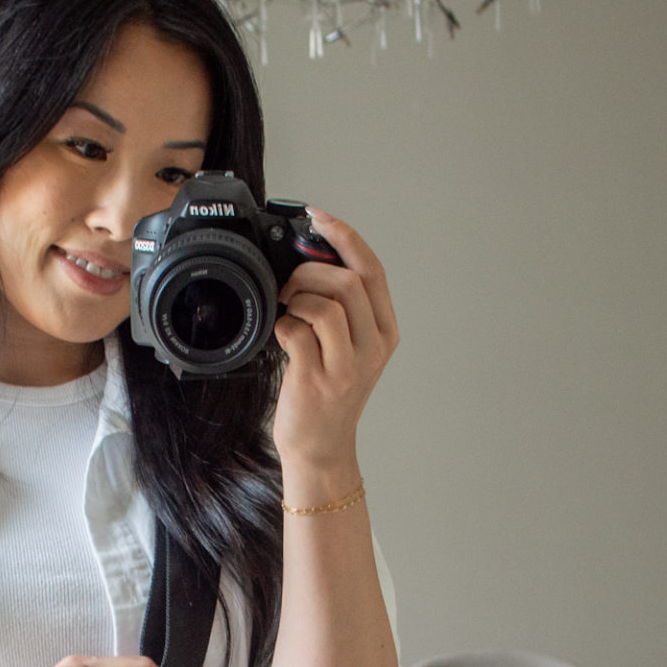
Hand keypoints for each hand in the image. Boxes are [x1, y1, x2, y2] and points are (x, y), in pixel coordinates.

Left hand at [271, 210, 399, 482]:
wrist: (320, 449)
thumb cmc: (327, 395)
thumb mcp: (348, 349)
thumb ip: (342, 309)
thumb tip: (311, 260)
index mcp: (385, 333)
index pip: (372, 270)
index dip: (345, 236)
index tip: (319, 217)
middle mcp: (372, 347)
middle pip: (348, 282)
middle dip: (309, 272)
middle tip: (290, 286)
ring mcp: (347, 366)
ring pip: (325, 304)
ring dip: (296, 299)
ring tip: (288, 313)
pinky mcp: (318, 380)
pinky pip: (297, 331)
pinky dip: (283, 326)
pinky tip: (282, 337)